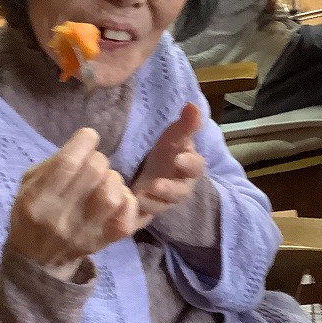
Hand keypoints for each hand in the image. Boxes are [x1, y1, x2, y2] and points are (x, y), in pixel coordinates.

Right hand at [8, 128, 138, 268]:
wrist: (37, 259)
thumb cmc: (32, 213)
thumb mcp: (28, 185)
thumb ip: (53, 164)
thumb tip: (84, 145)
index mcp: (38, 200)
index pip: (67, 164)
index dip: (84, 143)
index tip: (88, 137)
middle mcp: (61, 218)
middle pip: (94, 173)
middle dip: (98, 159)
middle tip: (94, 163)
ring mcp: (85, 233)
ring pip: (112, 195)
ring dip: (113, 180)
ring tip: (105, 183)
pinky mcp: (104, 242)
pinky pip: (126, 219)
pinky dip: (128, 202)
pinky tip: (118, 199)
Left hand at [132, 103, 204, 218]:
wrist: (153, 176)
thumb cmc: (167, 154)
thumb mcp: (174, 138)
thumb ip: (185, 125)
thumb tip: (192, 105)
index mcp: (189, 167)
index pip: (195, 167)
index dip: (189, 163)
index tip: (179, 157)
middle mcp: (180, 188)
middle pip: (179, 192)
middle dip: (169, 190)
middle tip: (156, 185)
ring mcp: (164, 203)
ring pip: (161, 207)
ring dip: (151, 203)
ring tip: (138, 196)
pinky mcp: (148, 213)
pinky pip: (143, 217)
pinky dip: (135, 214)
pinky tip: (126, 205)